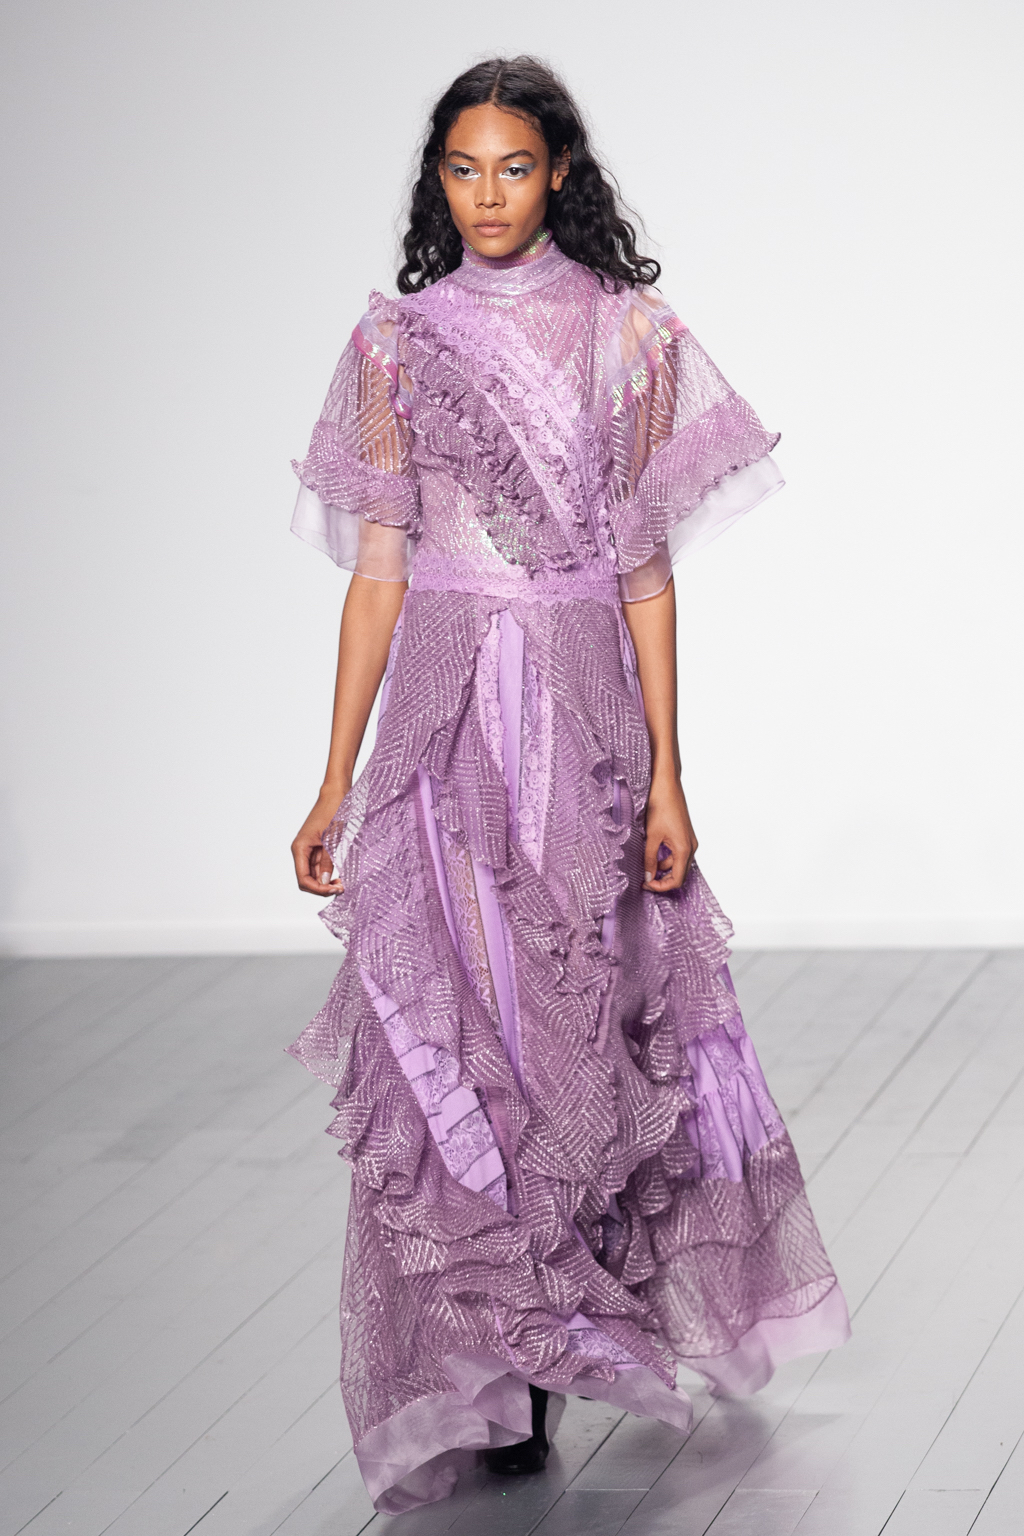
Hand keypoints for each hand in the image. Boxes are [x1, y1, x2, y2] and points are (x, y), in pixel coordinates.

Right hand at [291, 787, 346, 895]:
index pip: (304, 879)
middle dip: (323, 887)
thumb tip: (325, 881)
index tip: (336, 889)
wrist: (336, 793)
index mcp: (300, 848)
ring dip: (327, 881)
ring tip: (343, 882)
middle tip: (342, 888)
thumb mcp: (333, 839)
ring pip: (315, 874)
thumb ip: (328, 861)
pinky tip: (341, 874)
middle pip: (308, 879)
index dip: (318, 889)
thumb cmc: (334, 810)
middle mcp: (302, 850)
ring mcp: (309, 849)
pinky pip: (321, 866)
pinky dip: (329, 872)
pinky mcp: (318, 847)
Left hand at [643, 771, 697, 892]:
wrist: (666, 785)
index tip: (646, 885)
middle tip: (643, 879)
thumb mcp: (651, 836)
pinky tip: (651, 853)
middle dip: (662, 879)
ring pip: (677, 863)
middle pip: (679, 874)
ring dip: (662, 868)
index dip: (661, 887)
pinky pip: (677, 853)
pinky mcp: (684, 835)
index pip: (677, 880)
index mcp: (684, 849)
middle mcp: (691, 847)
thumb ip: (650, 859)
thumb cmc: (660, 807)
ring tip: (644, 865)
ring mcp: (689, 840)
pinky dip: (665, 857)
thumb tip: (648, 878)